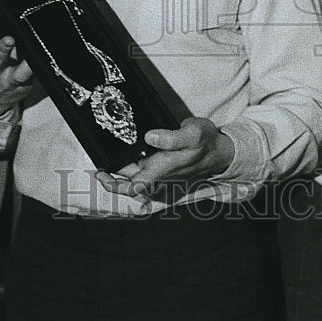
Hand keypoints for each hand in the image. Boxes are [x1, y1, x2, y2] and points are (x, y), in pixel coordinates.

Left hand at [95, 117, 234, 202]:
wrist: (222, 153)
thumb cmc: (207, 142)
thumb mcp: (193, 133)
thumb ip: (171, 137)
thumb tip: (149, 137)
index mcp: (163, 170)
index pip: (132, 187)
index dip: (113, 185)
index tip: (100, 173)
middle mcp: (160, 178)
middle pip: (128, 185)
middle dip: (111, 176)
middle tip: (99, 162)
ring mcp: (162, 177)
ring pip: (134, 180)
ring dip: (120, 173)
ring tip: (110, 159)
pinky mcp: (165, 173)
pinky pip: (143, 176)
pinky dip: (132, 170)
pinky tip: (129, 156)